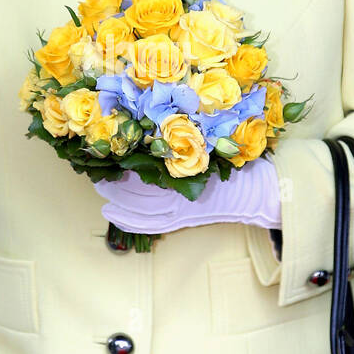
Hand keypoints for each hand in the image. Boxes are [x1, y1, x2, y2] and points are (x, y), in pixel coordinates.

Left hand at [93, 156, 280, 233]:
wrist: (254, 192)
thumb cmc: (233, 164)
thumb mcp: (211, 145)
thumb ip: (185, 140)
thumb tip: (154, 128)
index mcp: (188, 172)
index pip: (149, 172)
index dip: (127, 167)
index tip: (110, 157)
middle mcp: (182, 194)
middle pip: (141, 192)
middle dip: (117, 185)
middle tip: (98, 174)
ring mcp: (181, 211)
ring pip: (143, 210)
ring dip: (119, 204)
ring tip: (101, 195)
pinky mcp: (182, 221)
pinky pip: (151, 225)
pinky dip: (130, 222)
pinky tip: (113, 217)